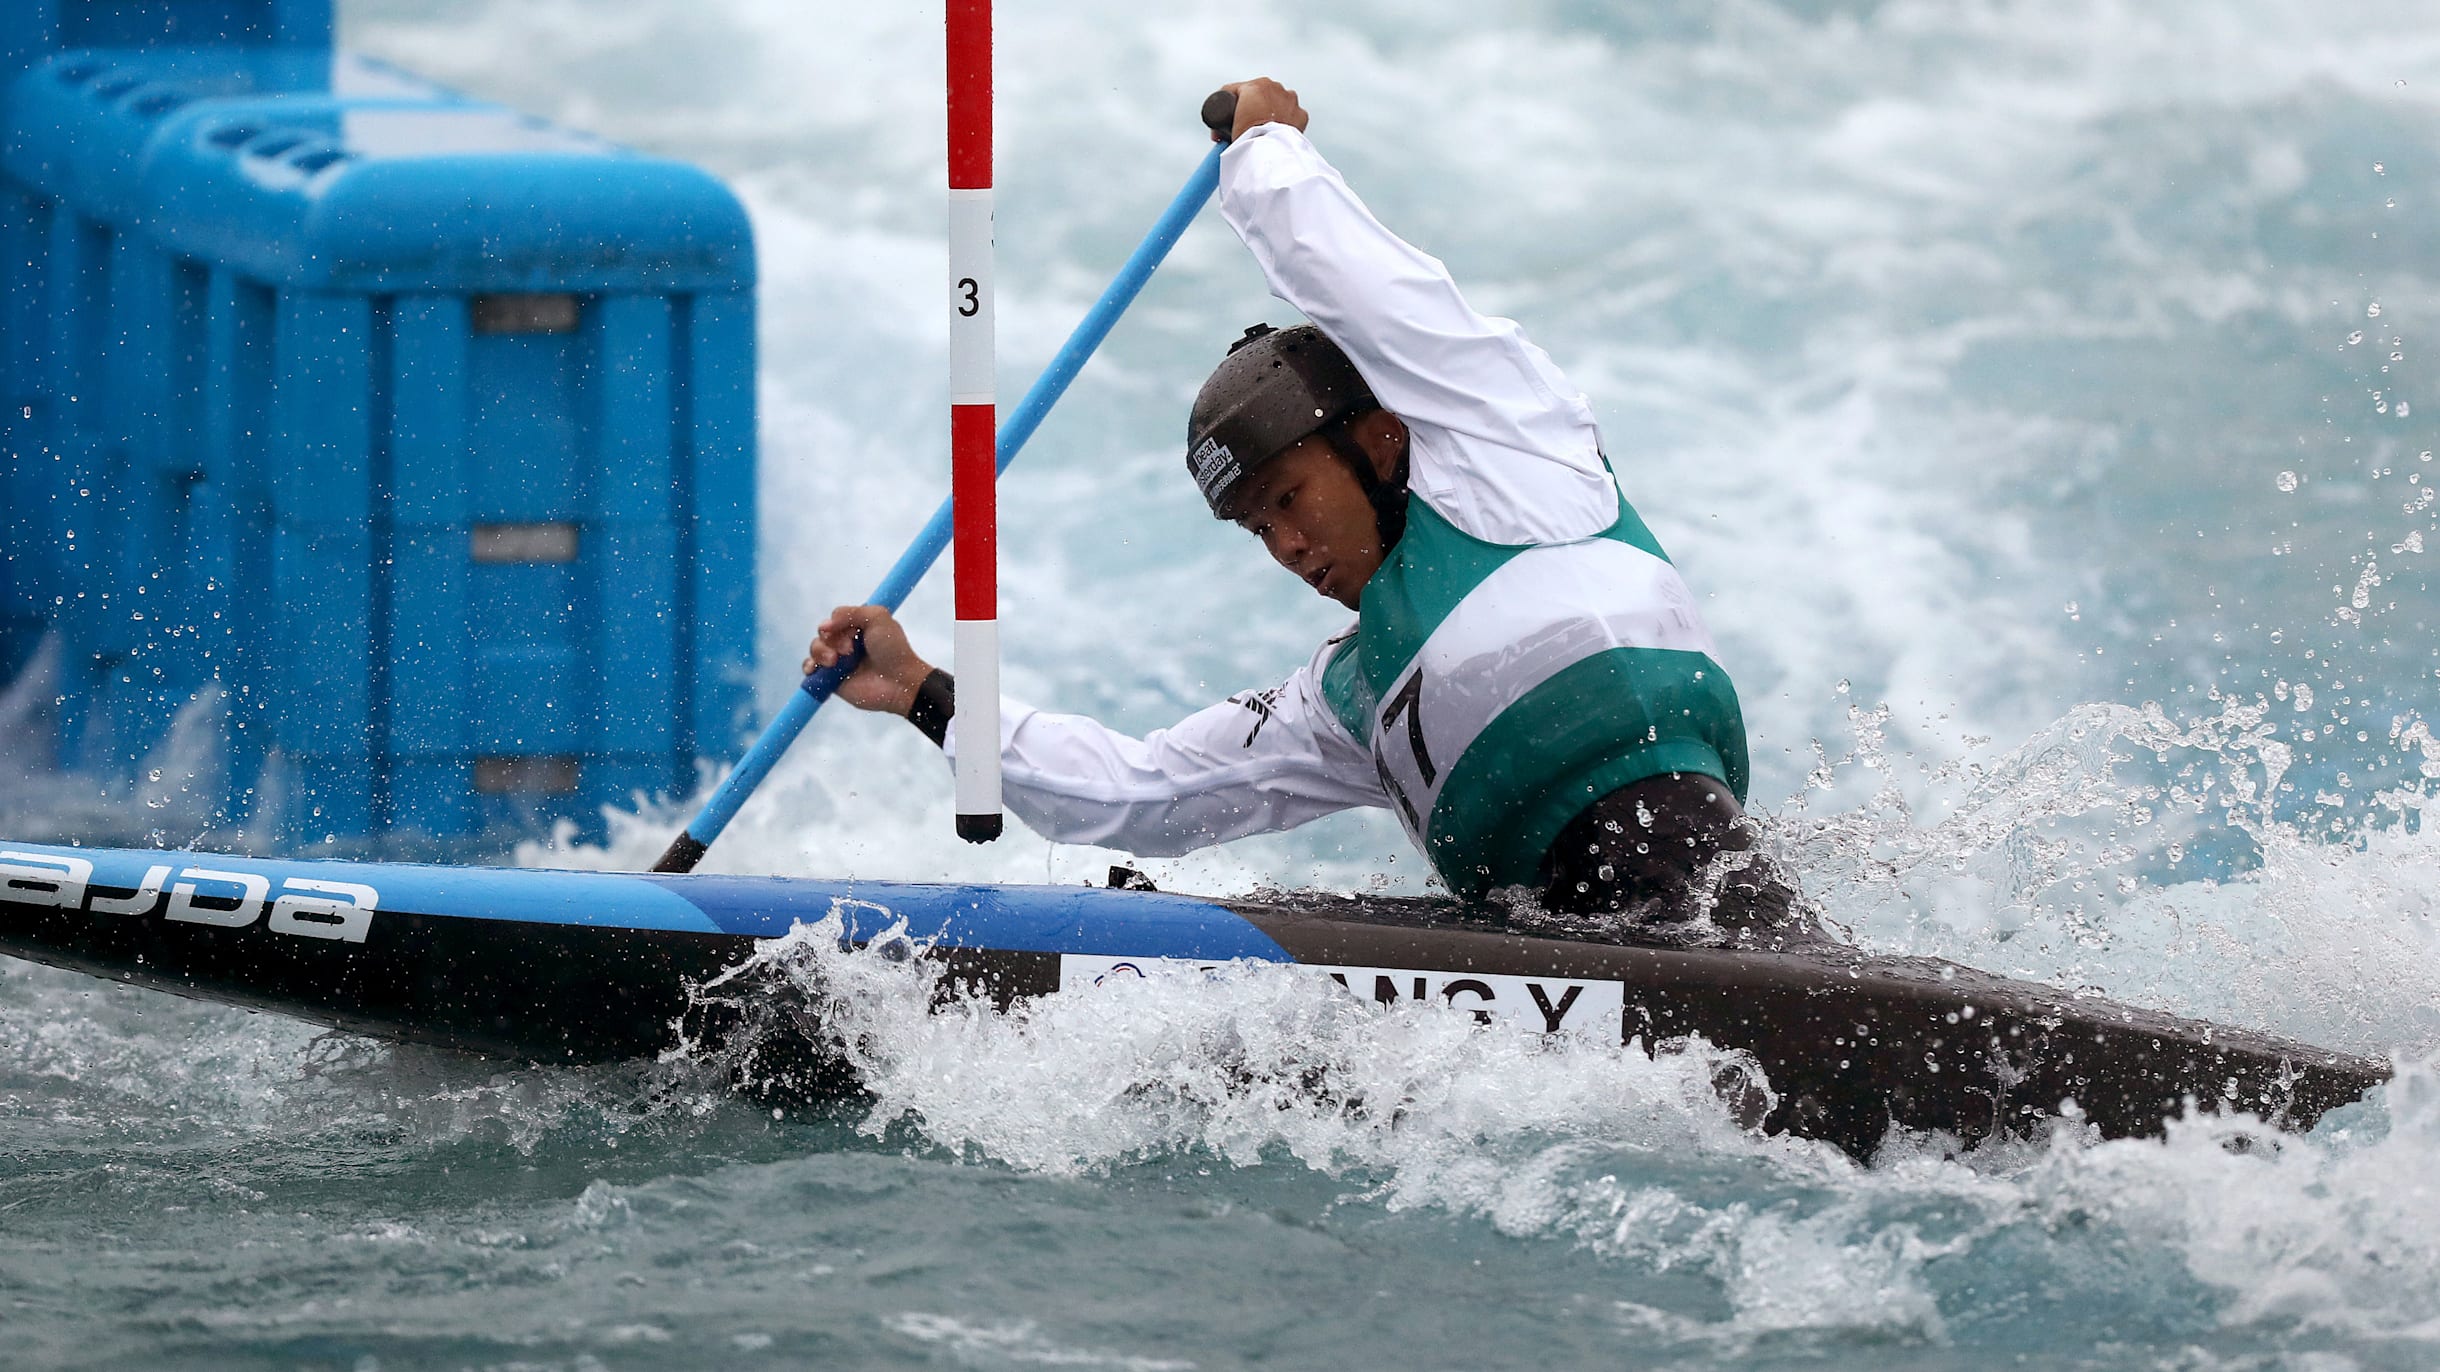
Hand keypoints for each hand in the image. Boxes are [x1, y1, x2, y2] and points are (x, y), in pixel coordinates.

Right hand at [803, 605, 933, 715]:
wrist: (899, 681)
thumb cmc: (893, 649)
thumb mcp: (877, 617)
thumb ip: (850, 612)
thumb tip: (824, 626)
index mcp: (858, 627)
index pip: (834, 619)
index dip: (837, 624)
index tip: (852, 631)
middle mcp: (847, 643)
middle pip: (822, 633)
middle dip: (832, 640)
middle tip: (850, 650)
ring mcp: (839, 662)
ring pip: (815, 649)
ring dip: (821, 652)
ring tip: (834, 662)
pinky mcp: (833, 680)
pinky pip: (811, 670)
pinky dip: (810, 666)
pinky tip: (816, 668)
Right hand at [1214, 77, 1306, 142]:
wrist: (1267, 150)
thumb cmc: (1246, 136)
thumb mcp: (1225, 122)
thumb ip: (1222, 120)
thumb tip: (1219, 132)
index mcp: (1257, 84)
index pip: (1241, 90)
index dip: (1233, 105)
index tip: (1231, 118)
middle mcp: (1276, 87)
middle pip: (1261, 95)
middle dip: (1254, 107)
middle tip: (1247, 124)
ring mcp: (1291, 100)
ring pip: (1278, 103)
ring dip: (1272, 112)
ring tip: (1264, 129)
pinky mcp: (1301, 115)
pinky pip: (1292, 115)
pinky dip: (1286, 122)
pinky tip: (1277, 131)